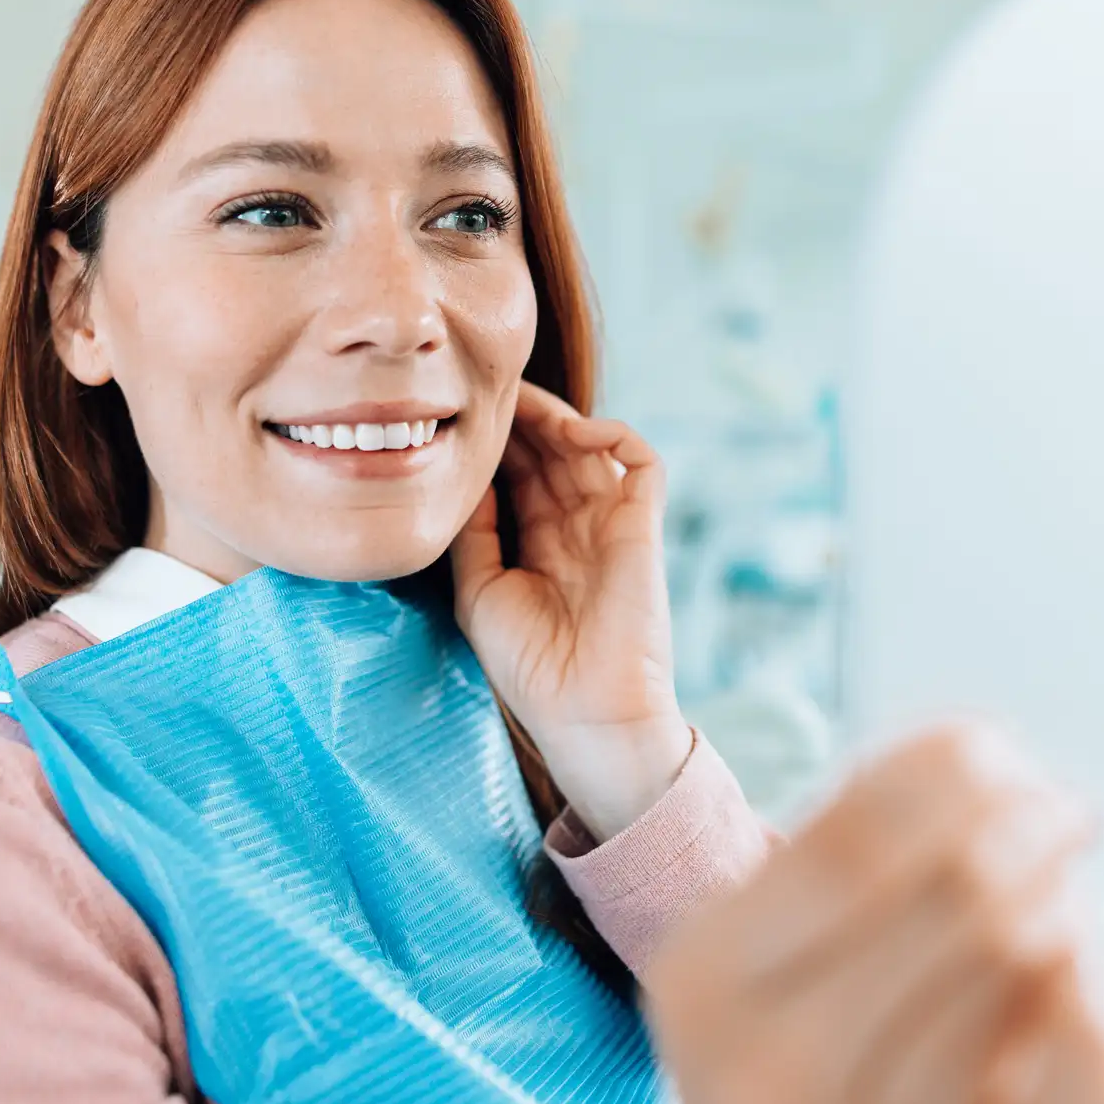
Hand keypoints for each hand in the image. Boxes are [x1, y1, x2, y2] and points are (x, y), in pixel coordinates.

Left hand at [450, 380, 688, 839]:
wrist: (584, 712)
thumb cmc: (529, 665)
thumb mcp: (479, 590)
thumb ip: (474, 532)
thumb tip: (463, 477)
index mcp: (539, 544)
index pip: (521, 473)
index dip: (498, 443)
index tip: (460, 416)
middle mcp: (577, 528)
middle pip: (553, 452)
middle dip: (523, 420)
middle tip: (486, 392)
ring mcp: (612, 524)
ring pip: (591, 447)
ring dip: (558, 417)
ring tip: (521, 402)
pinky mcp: (643, 528)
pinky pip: (643, 464)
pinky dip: (616, 435)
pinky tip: (576, 430)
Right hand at [644, 722, 1103, 1103]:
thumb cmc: (776, 1052)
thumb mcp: (748, 947)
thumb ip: (831, 854)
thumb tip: (972, 759)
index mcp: (706, 979)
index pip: (854, 839)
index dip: (948, 770)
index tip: (996, 747)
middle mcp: (778, 1069)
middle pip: (959, 892)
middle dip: (1032, 819)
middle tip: (1060, 806)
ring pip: (1026, 960)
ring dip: (1063, 898)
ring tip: (1051, 894)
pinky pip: (1091, 1068)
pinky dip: (1103, 987)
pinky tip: (1076, 965)